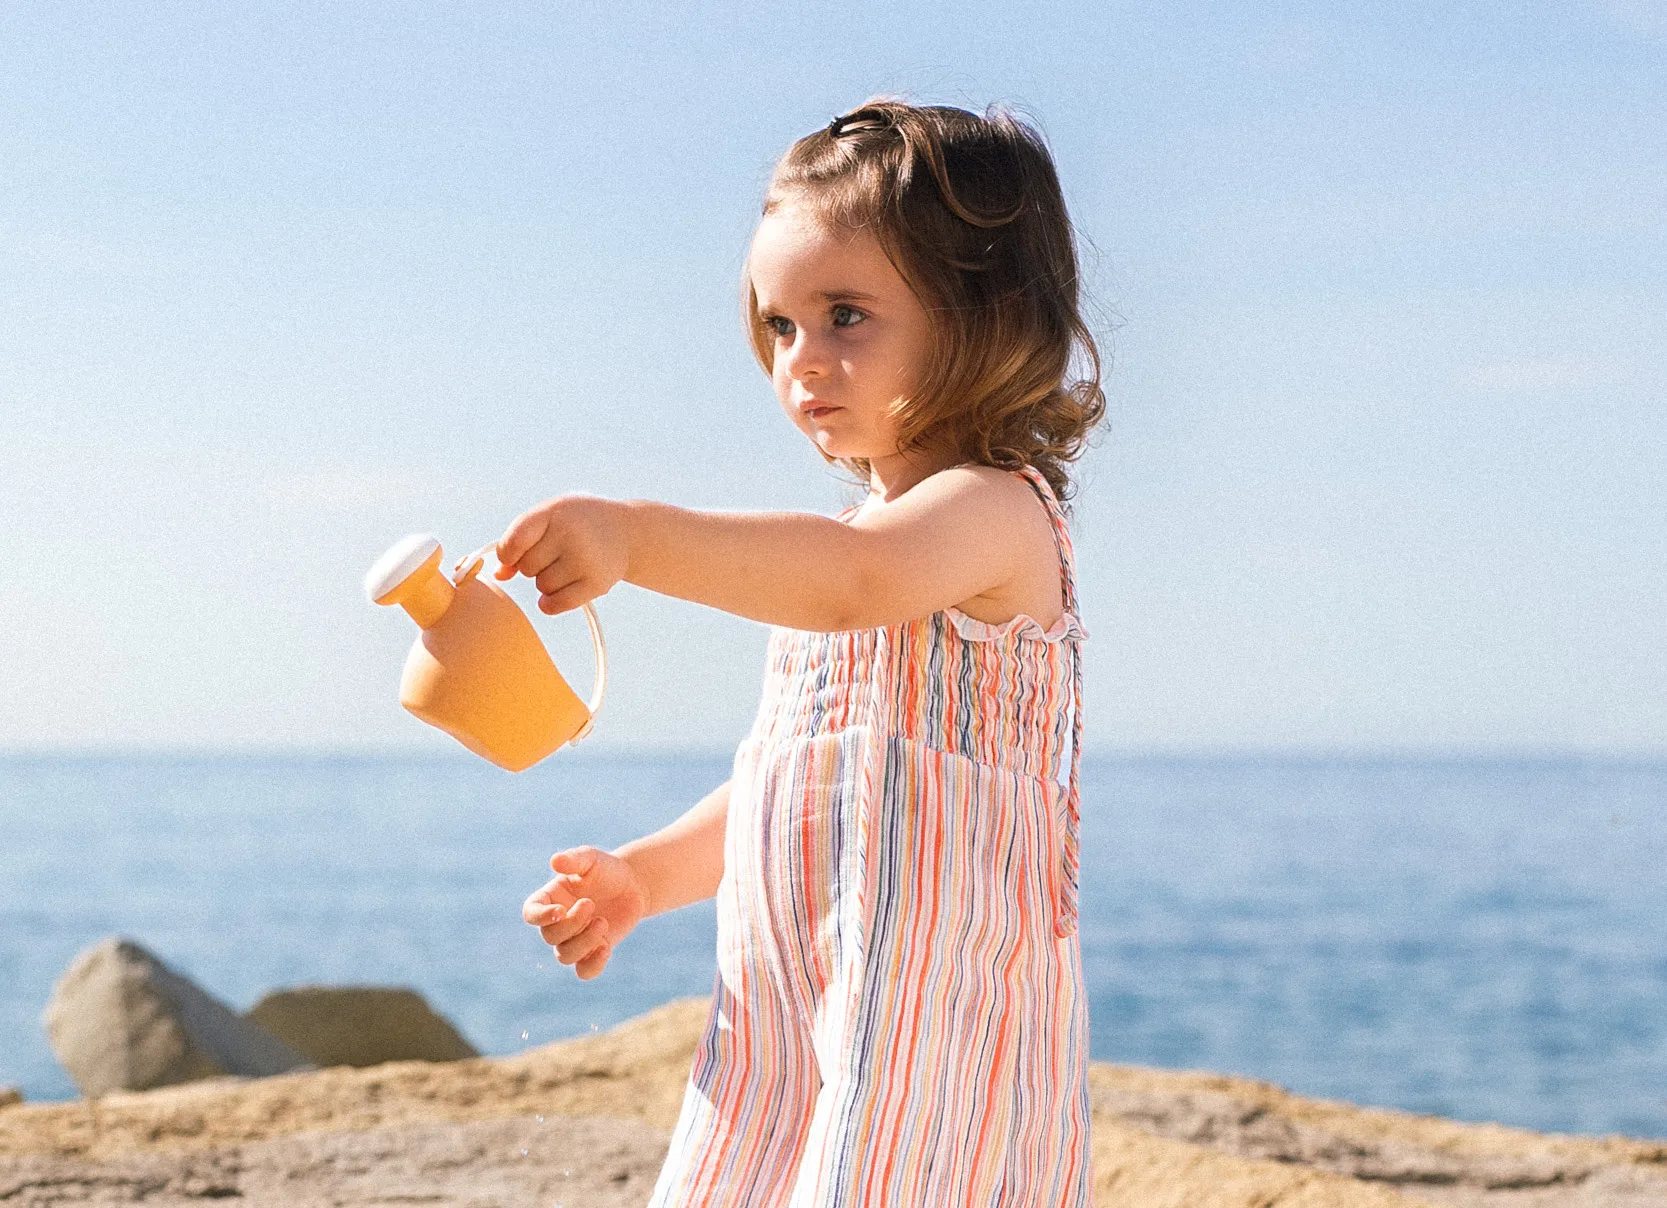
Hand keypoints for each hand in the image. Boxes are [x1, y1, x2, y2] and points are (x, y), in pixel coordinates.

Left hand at [494, 495, 629, 614]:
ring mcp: (586, 560)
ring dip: (547, 582)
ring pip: (542, 587)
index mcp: (554, 512)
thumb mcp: (549, 518)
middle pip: (527, 568)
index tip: (515, 555)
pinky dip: (551, 603)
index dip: (508, 555)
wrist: (626, 532)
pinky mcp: (597, 584)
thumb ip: (520, 539)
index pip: (514, 542)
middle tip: (553, 555)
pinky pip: (556, 605)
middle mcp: (571, 534)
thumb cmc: (577, 524)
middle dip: (533, 566)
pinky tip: (560, 591)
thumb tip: (499, 575)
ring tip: (566, 567)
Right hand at [521, 845, 649, 979]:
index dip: (540, 917)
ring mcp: (575, 939)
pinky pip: (584, 971)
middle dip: (571, 924)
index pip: (531, 913)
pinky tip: (606, 948)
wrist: (633, 884)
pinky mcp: (593, 952)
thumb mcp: (591, 859)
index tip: (560, 912)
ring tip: (603, 922)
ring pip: (565, 956)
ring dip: (584, 943)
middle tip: (591, 904)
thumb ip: (574, 859)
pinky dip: (592, 965)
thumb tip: (555, 861)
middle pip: (550, 937)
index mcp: (550, 899)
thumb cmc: (606, 869)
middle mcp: (557, 923)